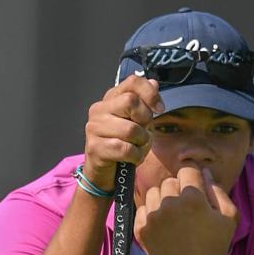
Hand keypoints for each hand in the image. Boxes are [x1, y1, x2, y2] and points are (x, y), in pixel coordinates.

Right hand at [82, 75, 163, 190]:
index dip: (150, 94)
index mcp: (110, 99)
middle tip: (144, 133)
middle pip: (130, 102)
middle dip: (145, 120)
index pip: (132, 82)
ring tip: (138, 147)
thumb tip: (154, 83)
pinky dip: (135, 156)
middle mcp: (99, 109)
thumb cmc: (122, 145)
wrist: (103, 172)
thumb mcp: (137, 122)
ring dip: (141, 142)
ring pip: (130, 129)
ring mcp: (94, 128)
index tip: (159, 109)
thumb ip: (144, 103)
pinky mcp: (94, 147)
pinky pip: (125, 149)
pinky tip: (132, 158)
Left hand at [133, 166, 237, 254]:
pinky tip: (162, 225)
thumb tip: (204, 171)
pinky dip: (150, 214)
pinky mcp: (141, 230)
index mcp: (192, 197)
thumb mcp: (229, 215)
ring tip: (173, 215)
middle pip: (169, 182)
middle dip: (178, 189)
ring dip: (162, 199)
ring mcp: (152, 217)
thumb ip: (217, 189)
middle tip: (186, 208)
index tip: (195, 189)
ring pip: (153, 193)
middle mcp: (169, 203)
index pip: (187, 170)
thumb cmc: (217, 245)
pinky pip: (142, 209)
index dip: (193, 178)